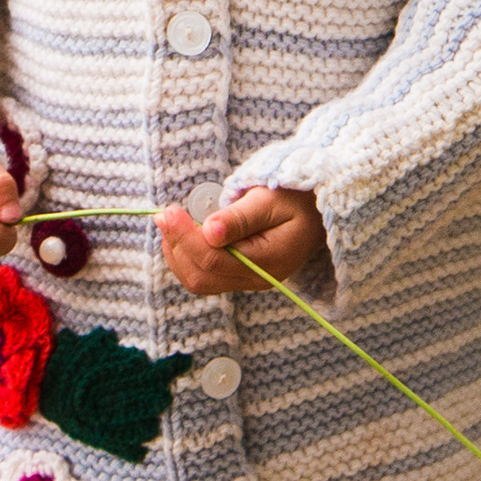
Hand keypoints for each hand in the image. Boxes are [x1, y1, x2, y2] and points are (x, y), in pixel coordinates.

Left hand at [158, 186, 324, 299]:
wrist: (316, 211)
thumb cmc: (295, 198)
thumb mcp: (270, 200)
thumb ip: (239, 217)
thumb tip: (208, 231)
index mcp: (269, 261)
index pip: (214, 260)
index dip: (185, 237)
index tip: (168, 211)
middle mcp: (256, 279)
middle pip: (202, 276)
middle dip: (177, 246)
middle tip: (163, 215)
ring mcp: (247, 281)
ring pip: (199, 281)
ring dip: (177, 253)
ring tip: (171, 223)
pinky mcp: (239, 276)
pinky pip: (205, 277)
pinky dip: (186, 257)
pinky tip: (182, 235)